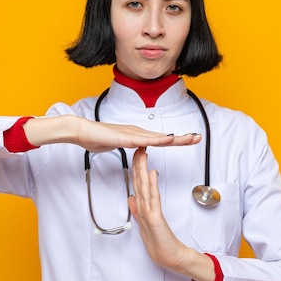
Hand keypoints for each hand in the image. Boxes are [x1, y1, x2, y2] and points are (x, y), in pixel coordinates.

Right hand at [77, 119, 200, 152]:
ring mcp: (133, 134)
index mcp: (138, 136)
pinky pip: (145, 140)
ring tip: (190, 138)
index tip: (189, 139)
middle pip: (165, 137)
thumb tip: (137, 149)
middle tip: (198, 137)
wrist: (82, 131)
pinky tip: (168, 140)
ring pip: (159, 137)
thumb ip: (129, 147)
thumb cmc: (96, 138)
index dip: (176, 140)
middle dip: (182, 138)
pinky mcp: (126, 138)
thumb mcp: (118, 145)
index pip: (161, 139)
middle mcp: (139, 133)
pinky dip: (158, 140)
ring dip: (175, 138)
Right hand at [128, 147, 215, 280]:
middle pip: (139, 183)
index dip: (136, 170)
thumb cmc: (160, 243)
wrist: (170, 257)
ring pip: (144, 188)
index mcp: (143, 209)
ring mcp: (148, 213)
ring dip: (142, 170)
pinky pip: (153, 199)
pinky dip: (152, 185)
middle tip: (137, 149)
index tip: (136, 156)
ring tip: (142, 155)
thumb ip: (139, 210)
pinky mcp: (155, 219)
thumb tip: (132, 198)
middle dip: (137, 165)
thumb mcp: (147, 224)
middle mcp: (144, 209)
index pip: (138, 185)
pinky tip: (152, 173)